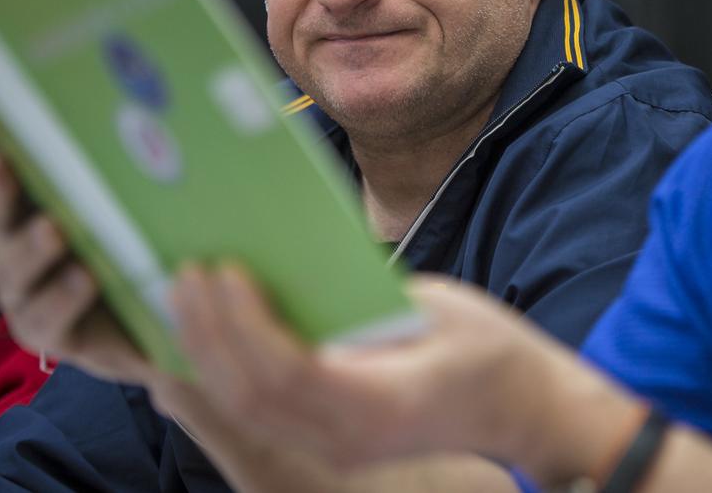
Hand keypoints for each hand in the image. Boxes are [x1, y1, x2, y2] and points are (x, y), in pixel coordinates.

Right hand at [0, 109, 154, 384]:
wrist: (156, 320)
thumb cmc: (136, 241)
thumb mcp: (128, 198)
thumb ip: (121, 164)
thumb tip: (144, 105)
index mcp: (23, 203)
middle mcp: (11, 244)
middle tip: (3, 164)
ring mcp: (22, 291)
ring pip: (13, 267)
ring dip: (31, 247)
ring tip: (55, 230)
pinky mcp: (44, 331)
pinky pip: (46, 315)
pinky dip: (64, 296)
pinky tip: (86, 278)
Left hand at [164, 266, 640, 480]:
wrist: (525, 409)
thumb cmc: (491, 349)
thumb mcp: (437, 304)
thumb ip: (363, 296)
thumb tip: (293, 263)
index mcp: (382, 403)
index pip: (287, 373)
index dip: (245, 324)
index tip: (224, 271)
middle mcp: (351, 439)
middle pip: (253, 397)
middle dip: (209, 334)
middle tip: (186, 273)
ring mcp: (340, 449)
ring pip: (248, 410)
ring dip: (208, 352)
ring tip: (186, 294)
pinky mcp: (332, 442)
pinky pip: (263, 411)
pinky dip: (229, 369)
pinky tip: (213, 329)